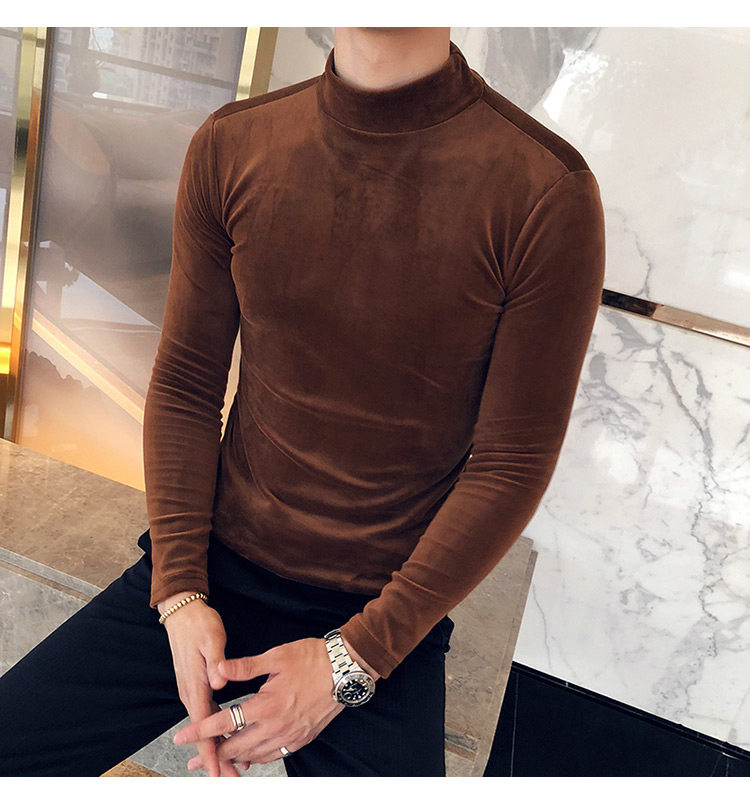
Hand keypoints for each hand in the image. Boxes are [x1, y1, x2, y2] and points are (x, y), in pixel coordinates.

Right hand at [157, 591, 237, 776]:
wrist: (183, 614)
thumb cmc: (199, 625)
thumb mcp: (211, 638)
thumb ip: (217, 661)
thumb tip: (220, 680)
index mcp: (195, 685)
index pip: (204, 725)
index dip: (211, 750)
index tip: (217, 772)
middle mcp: (191, 693)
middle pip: (206, 733)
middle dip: (218, 757)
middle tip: (232, 778)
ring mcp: (193, 691)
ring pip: (208, 726)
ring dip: (219, 746)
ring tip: (234, 766)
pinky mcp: (198, 686)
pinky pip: (209, 715)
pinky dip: (219, 729)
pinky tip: (230, 737)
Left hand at [173, 637, 348, 768]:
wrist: (345, 669)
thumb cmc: (311, 658)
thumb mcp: (276, 656)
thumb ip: (245, 666)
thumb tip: (218, 669)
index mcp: (266, 705)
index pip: (225, 722)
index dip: (201, 730)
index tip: (181, 737)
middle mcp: (276, 726)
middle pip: (236, 748)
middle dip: (212, 754)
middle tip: (192, 760)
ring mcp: (290, 736)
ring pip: (254, 757)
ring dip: (233, 760)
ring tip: (217, 760)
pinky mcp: (302, 739)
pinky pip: (273, 756)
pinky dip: (256, 759)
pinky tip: (248, 756)